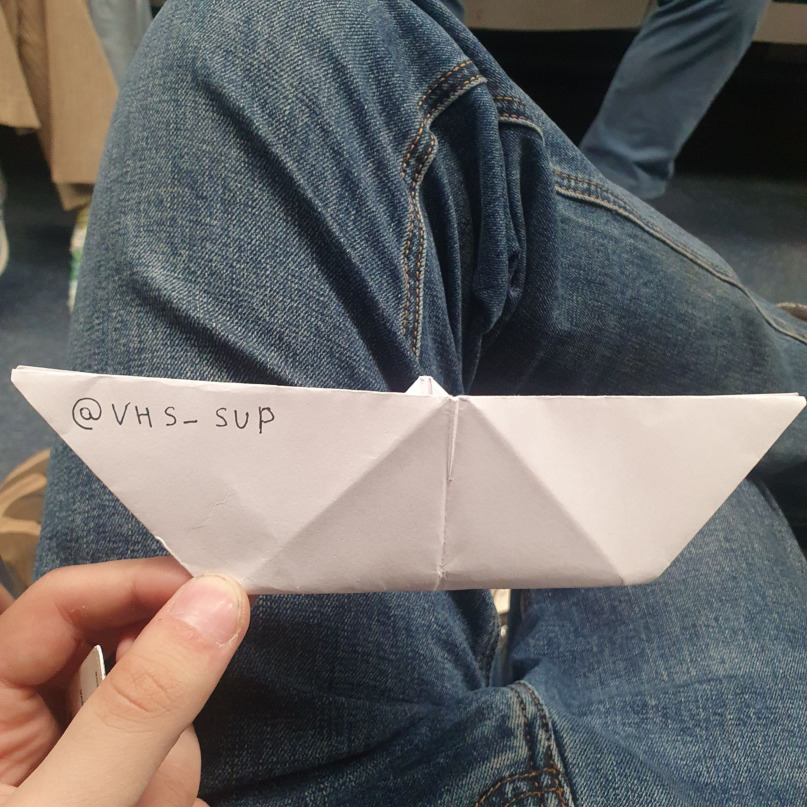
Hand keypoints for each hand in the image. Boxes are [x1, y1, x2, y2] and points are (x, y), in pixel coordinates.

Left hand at [0, 557, 249, 805]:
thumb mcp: (73, 803)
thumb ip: (140, 706)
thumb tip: (219, 597)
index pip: (65, 599)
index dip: (142, 585)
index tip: (221, 594)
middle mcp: (29, 712)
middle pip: (125, 650)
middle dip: (162, 702)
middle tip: (156, 763)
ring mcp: (75, 748)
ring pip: (157, 704)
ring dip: (168, 765)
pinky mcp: (113, 775)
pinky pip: (165, 751)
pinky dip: (170, 786)